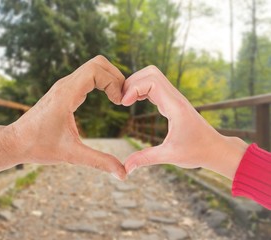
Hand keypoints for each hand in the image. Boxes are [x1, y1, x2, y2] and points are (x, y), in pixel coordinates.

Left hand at [9, 56, 125, 179]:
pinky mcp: (64, 91)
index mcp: (66, 95)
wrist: (15, 142)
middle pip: (98, 63)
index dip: (113, 82)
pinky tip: (107, 98)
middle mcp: (65, 85)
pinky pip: (87, 76)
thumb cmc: (38, 146)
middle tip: (123, 98)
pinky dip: (101, 82)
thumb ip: (98, 162)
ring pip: (93, 67)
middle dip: (115, 76)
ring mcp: (64, 86)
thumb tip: (123, 173)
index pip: (96, 70)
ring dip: (109, 78)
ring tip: (118, 99)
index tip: (119, 102)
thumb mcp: (71, 155)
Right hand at [121, 66, 247, 179]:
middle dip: (132, 82)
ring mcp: (174, 98)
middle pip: (151, 72)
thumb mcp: (170, 156)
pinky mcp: (172, 102)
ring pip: (152, 76)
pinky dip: (141, 89)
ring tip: (125, 101)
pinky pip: (154, 86)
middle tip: (121, 100)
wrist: (215, 149)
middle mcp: (175, 98)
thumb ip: (145, 159)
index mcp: (175, 107)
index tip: (123, 104)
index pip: (152, 81)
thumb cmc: (197, 152)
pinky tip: (133, 102)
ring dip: (136, 84)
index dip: (134, 88)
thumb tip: (125, 168)